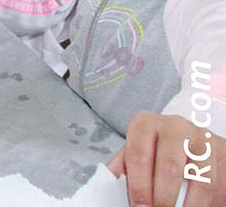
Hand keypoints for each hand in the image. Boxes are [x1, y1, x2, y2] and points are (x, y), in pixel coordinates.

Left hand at [109, 113, 225, 206]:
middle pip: (167, 167)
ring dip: (183, 203)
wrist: (197, 145)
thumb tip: (108, 179)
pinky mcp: (217, 151)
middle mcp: (172, 126)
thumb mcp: (140, 152)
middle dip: (161, 197)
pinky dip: (201, 202)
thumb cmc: (161, 150)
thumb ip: (125, 164)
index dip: (138, 186)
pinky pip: (211, 182)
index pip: (138, 155)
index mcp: (144, 124)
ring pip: (196, 177)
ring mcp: (198, 137)